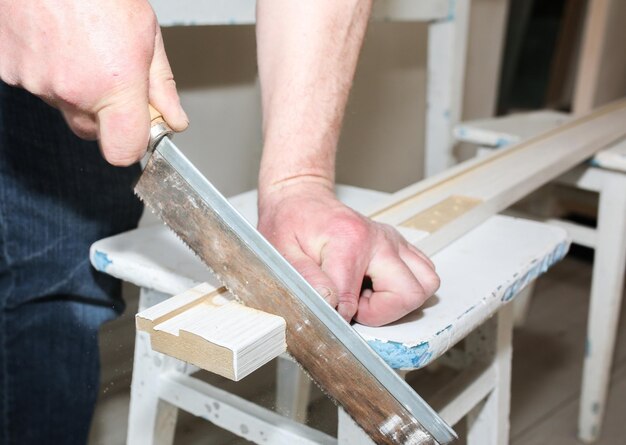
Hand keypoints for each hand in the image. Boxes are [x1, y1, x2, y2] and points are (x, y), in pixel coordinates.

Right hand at [0, 0, 187, 164]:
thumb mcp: (147, 35)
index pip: (124, 152)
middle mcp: (73, 90)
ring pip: (63, 105)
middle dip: (104, 112)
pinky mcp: (9, 70)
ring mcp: (36, 81)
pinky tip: (56, 43)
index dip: (132, 144)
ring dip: (73, 87)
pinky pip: (35, 85)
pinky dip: (46, 71)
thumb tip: (174, 118)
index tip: (139, 130)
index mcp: (114, 85)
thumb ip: (162, 86)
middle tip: (110, 75)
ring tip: (81, 46)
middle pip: (92, 130)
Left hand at [258, 181, 439, 326]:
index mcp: (349, 242)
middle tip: (355, 305)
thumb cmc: (291, 223)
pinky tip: (377, 285)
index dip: (339, 317)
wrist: (301, 198)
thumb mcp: (282, 251)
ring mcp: (393, 241)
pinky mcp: (399, 245)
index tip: (328, 313)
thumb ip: (305, 278)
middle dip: (381, 312)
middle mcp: (378, 239)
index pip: (353, 301)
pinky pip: (424, 273)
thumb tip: (329, 304)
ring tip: (368, 295)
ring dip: (399, 300)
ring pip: (425, 285)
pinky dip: (407, 287)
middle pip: (408, 294)